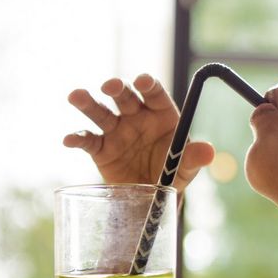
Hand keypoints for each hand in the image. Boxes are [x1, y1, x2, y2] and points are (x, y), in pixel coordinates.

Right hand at [63, 74, 214, 197]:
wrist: (153, 196)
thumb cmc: (173, 172)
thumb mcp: (186, 167)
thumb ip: (194, 157)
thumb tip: (208, 151)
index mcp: (161, 114)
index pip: (154, 93)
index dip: (148, 84)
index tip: (142, 81)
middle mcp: (136, 117)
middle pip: (125, 97)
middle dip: (118, 88)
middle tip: (111, 85)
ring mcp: (116, 131)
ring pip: (101, 113)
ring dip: (88, 104)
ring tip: (76, 96)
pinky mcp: (100, 149)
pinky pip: (88, 141)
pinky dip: (78, 139)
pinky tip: (69, 140)